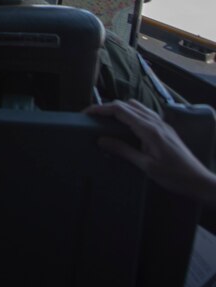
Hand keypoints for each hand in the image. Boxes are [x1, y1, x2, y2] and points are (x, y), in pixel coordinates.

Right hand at [85, 99, 215, 203]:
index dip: (101, 108)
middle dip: (107, 107)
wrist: (200, 181)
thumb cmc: (174, 176)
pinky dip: (131, 113)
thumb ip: (124, 151)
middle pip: (127, 104)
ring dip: (120, 108)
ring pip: (137, 106)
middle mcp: (156, 122)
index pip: (120, 110)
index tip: (86, 113)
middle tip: (93, 117)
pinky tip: (126, 125)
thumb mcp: (146, 166)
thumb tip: (101, 140)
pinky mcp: (166, 128)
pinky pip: (145, 113)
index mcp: (149, 129)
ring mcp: (163, 124)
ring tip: (107, 120)